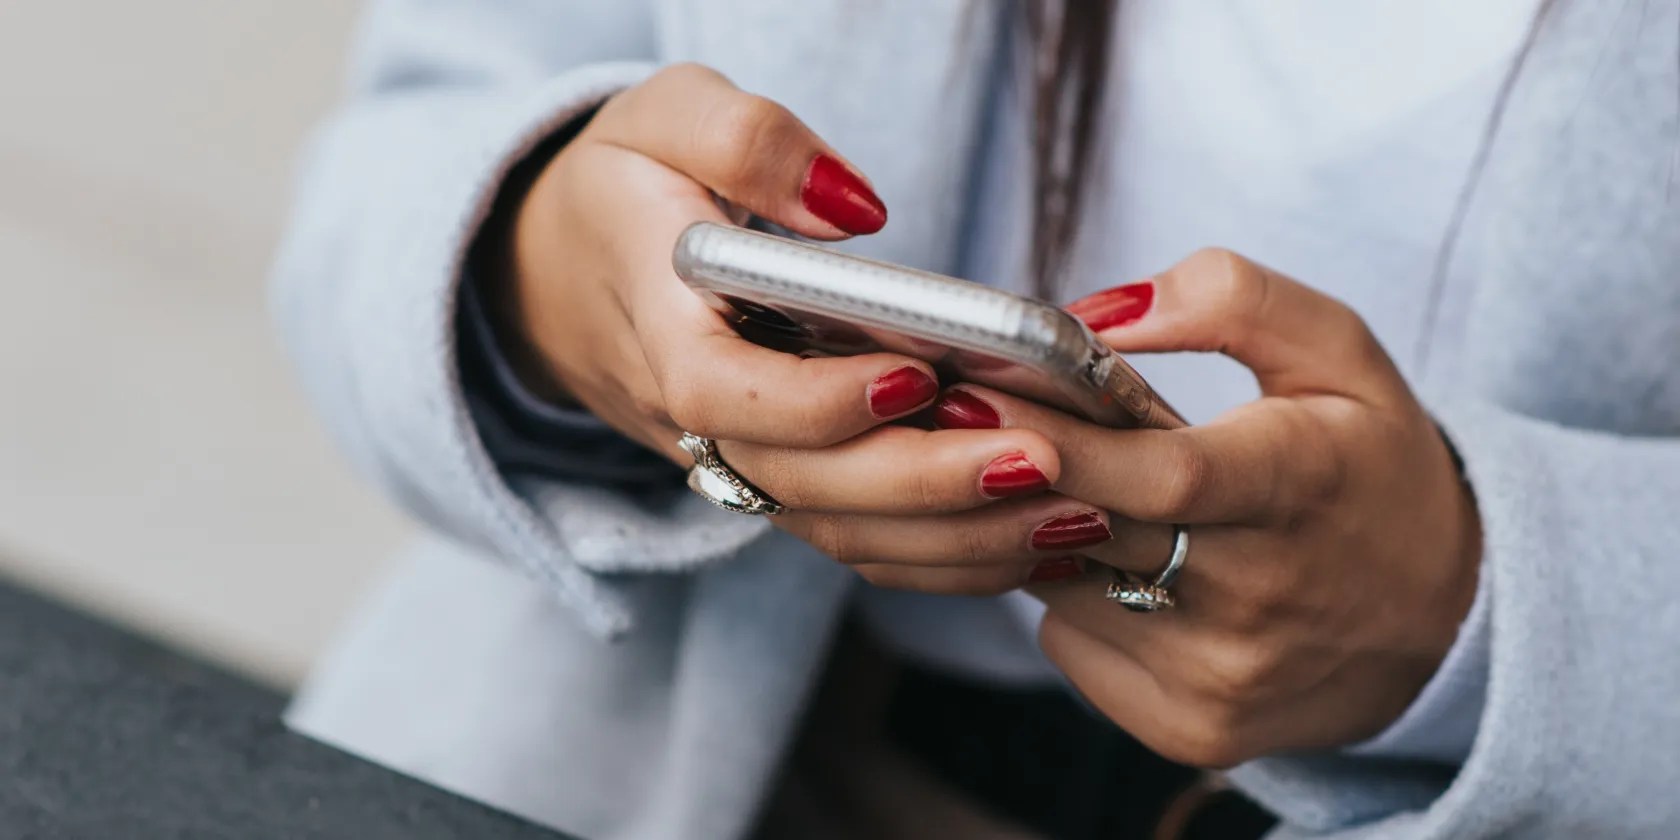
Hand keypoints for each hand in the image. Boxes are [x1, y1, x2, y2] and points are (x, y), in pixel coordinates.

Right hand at [486, 63, 1088, 581]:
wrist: (554, 273)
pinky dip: (947, 555)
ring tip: (1074, 510)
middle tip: (1044, 462)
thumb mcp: (662, 117)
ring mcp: (741, 465)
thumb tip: (856, 210)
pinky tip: (1038, 537)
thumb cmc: (625, 185)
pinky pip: (859, 541)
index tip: (915, 373)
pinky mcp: (782, 482)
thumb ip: (748, 142)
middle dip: (928, 485)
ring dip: (959, 536)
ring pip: (842, 532)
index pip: (728, 393)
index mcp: (661, 330)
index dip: (818, 401)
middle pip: (806, 485)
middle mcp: (697, 422)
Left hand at [933, 249, 1481, 765]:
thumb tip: (1098, 316)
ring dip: (1043, 530)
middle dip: (1012, 472)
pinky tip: (1121, 567)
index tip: (973, 395)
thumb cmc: (1367, 463)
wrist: (1443, 622)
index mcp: (1300, 484)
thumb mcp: (1337, 351)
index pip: (1164, 474)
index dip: (1063, 440)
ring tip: (1075, 489)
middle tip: (961, 421)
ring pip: (1064, 586)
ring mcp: (1224, 675)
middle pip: (1092, 530)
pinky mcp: (1193, 729)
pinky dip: (1073, 598)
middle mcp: (1262, 595)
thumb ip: (1228, 299)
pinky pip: (1072, 645)